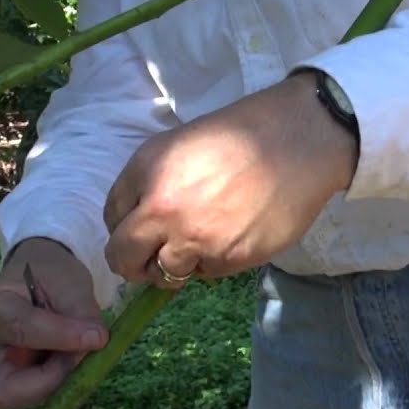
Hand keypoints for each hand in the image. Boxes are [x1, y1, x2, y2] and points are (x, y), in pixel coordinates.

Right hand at [0, 238, 108, 408]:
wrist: (39, 279)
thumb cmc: (49, 274)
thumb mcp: (67, 281)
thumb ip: (81, 311)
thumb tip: (97, 341)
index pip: (22, 330)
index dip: (62, 337)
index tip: (97, 337)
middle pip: (8, 391)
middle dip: (52, 381)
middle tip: (82, 356)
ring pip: (26, 399)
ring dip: (61, 382)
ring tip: (79, 349)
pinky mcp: (17, 383)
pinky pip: (40, 396)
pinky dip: (63, 383)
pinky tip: (73, 357)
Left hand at [102, 71, 358, 287]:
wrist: (296, 141)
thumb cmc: (234, 135)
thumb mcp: (173, 146)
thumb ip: (142, 184)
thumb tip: (129, 225)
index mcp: (147, 180)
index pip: (113, 225)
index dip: (123, 231)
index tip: (137, 233)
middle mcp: (166, 214)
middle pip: (128, 262)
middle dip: (136, 264)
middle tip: (151, 258)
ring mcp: (198, 242)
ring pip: (169, 273)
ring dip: (179, 261)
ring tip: (205, 234)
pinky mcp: (231, 259)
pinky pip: (209, 272)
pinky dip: (215, 259)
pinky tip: (234, 231)